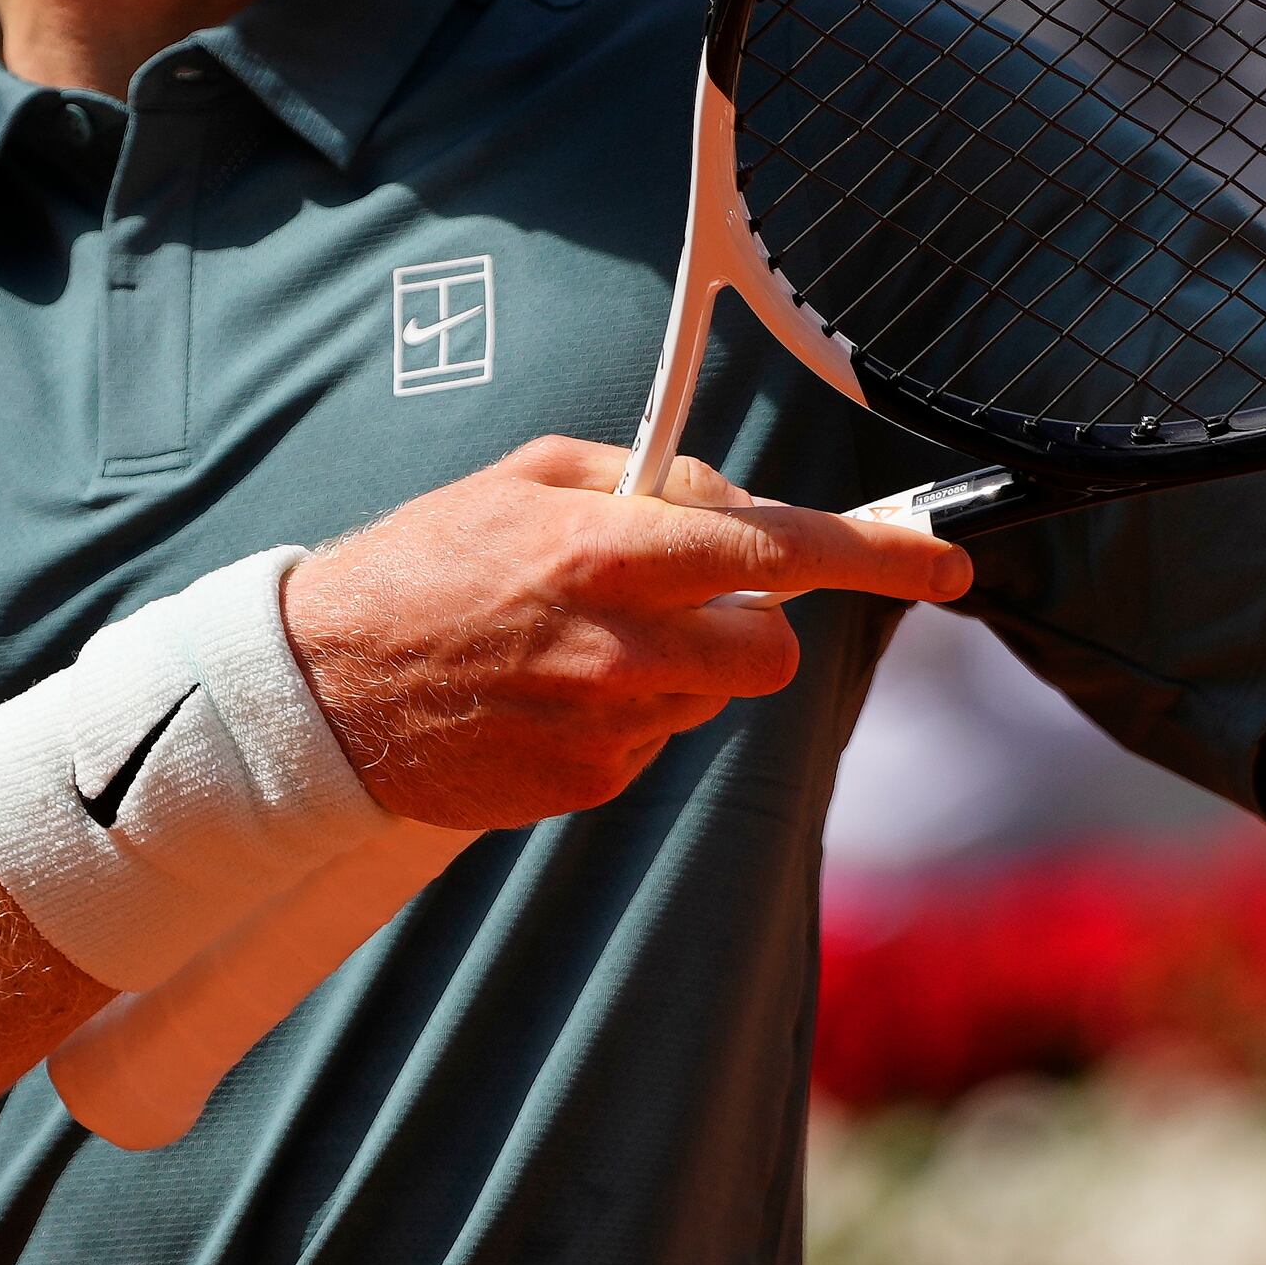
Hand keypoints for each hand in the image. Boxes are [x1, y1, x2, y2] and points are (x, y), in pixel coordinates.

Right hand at [275, 436, 971, 833]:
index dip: (880, 557)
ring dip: (676, 670)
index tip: (948, 563)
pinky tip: (546, 697)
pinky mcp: (586, 786)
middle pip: (770, 651)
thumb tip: (736, 506)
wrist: (317, 690)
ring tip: (576, 648)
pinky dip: (623, 718)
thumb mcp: (527, 478)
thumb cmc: (424, 564)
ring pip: (711, 698)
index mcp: (608, 548)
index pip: (780, 549)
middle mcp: (618, 643)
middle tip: (682, 607)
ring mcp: (605, 725)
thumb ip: (647, 482)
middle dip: (750, 628)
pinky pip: (653, 744)